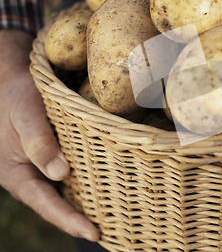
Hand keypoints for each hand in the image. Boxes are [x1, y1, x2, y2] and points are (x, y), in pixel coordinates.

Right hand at [0, 30, 98, 241]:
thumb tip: (60, 174)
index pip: (46, 204)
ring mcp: (42, 167)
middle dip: (82, 219)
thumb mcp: (25, 116)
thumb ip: (39, 143)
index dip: (69, 221)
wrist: (12, 80)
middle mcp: (31, 176)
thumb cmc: (16, 96)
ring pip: (65, 190)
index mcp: (18, 175)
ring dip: (87, 202)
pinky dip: (87, 181)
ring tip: (116, 216)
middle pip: (57, 204)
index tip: (94, 233)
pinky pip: (71, 173)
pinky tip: (107, 184)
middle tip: (112, 232)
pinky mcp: (53, 155)